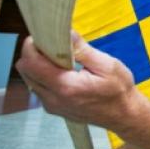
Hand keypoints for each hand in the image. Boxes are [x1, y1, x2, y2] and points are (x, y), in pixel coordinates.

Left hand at [16, 32, 137, 130]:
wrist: (124, 115)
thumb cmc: (119, 90)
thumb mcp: (107, 65)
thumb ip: (83, 50)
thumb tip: (66, 33)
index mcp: (66, 86)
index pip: (32, 63)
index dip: (32, 45)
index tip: (45, 35)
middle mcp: (53, 99)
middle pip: (25, 70)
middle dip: (34, 53)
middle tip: (54, 45)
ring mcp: (51, 105)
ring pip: (29, 79)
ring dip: (38, 64)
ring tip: (60, 57)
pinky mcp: (53, 108)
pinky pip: (38, 87)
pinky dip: (43, 75)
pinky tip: (62, 70)